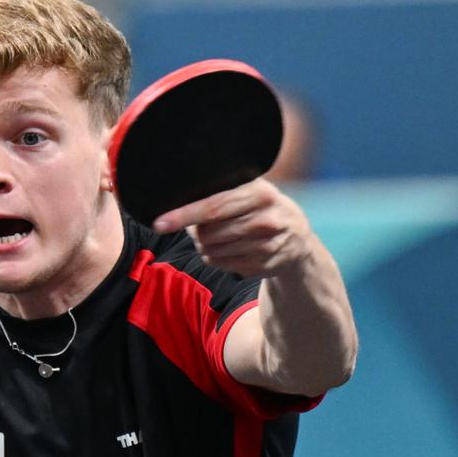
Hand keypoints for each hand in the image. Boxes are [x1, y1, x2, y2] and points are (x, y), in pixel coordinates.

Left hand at [153, 179, 313, 278]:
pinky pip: (222, 264)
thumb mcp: (250, 190)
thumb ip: (222, 191)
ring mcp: (267, 245)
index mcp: (260, 194)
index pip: (213, 206)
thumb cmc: (262, 208)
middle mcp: (266, 220)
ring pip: (212, 251)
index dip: (183, 215)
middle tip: (199, 227)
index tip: (160, 223)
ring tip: (217, 237)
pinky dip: (216, 257)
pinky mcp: (263, 266)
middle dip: (196, 232)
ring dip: (205, 245)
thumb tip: (178, 195)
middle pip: (209, 233)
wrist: (297, 238)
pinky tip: (228, 248)